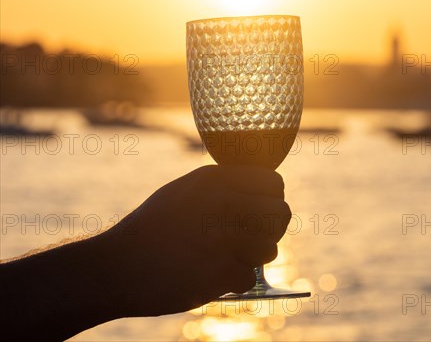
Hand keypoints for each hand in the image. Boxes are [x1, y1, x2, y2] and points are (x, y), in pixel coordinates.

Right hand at [102, 164, 291, 316]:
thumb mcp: (185, 191)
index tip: (262, 210)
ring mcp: (223, 237)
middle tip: (254, 238)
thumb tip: (264, 190)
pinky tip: (212, 276)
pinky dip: (235, 283)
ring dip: (255, 258)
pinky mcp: (220, 271)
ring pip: (271, 248)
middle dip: (271, 229)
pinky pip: (250, 278)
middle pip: (280, 213)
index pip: (273, 182)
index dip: (272, 198)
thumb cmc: (153, 228)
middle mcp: (223, 202)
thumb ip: (223, 187)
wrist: (116, 267)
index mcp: (216, 179)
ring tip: (231, 258)